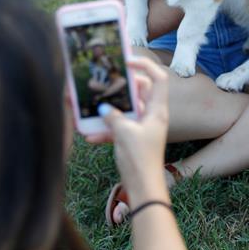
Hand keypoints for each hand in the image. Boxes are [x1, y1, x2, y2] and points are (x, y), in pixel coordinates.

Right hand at [87, 57, 169, 198]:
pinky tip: (90, 135)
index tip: (126, 61)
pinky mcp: (133, 138)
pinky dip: (105, 129)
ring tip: (92, 108)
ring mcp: (142, 127)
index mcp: (157, 110)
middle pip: (138, 92)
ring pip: (125, 110)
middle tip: (103, 82)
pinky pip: (118, 127)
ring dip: (109, 110)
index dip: (144, 66)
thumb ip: (113, 116)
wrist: (143, 188)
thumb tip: (103, 108)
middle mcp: (151, 115)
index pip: (158, 78)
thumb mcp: (124, 133)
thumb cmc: (140, 159)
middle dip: (120, 88)